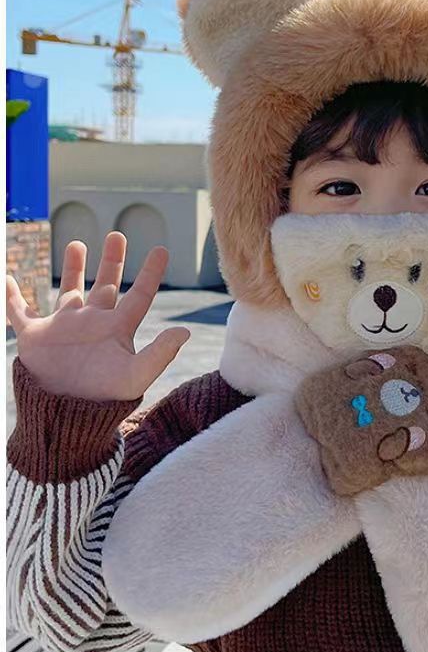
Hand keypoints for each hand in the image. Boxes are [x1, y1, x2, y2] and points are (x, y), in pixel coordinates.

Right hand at [6, 232, 189, 402]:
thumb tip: (185, 331)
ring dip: (72, 268)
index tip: (161, 249)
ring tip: (76, 243)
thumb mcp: (136, 375)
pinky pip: (20, 312)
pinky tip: (7, 277)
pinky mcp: (36, 337)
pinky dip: (11, 296)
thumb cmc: (104, 399)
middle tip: (116, 235)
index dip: (150, 274)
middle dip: (110, 261)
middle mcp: (92, 324)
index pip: (138, 296)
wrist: (66, 416)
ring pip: (68, 291)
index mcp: (117, 330)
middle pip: (104, 286)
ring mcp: (64, 328)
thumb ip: (160, 353)